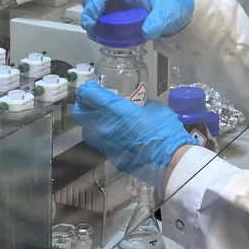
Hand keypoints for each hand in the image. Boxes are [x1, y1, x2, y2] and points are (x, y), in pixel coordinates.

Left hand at [71, 81, 197, 188]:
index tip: (92, 88)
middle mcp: (104, 126)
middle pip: (78, 114)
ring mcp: (105, 144)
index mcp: (115, 110)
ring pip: (87, 131)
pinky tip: (120, 139)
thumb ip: (142, 105)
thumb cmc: (164, 130)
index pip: (88, 95)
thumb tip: (139, 106)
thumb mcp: (156, 109)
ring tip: (106, 123)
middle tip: (93, 104)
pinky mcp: (110, 157)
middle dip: (83, 107)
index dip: (86, 90)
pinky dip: (106, 139)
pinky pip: (101, 145)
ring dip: (92, 125)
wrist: (169, 160)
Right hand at [81, 0, 194, 40]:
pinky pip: (101, 4)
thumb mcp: (167, 15)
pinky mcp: (118, 2)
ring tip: (95, 30)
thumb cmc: (172, 7)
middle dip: (89, 3)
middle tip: (92, 24)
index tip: (91, 22)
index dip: (94, 3)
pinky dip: (97, 16)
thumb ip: (157, 23)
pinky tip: (101, 30)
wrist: (178, 10)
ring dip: (91, 10)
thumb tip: (145, 32)